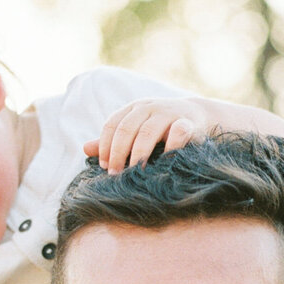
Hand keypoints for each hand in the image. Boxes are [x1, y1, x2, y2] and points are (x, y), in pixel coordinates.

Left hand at [82, 98, 211, 172]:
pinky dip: (169, 149)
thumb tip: (85, 149)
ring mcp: (168, 113)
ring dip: (138, 154)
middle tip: (114, 175)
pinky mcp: (187, 122)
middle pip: (126, 128)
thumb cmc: (162, 129)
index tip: (103, 166)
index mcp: (133, 109)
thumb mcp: (136, 131)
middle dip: (117, 153)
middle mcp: (148, 107)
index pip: (112, 124)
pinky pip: (177, 133)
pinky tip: (163, 165)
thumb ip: (113, 141)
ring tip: (134, 173)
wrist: (198, 117)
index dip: (105, 146)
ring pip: (147, 132)